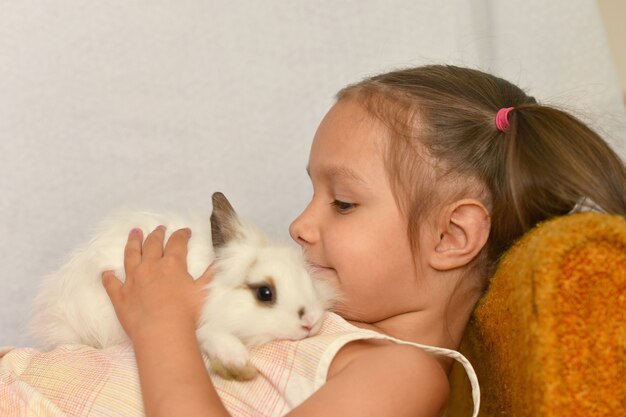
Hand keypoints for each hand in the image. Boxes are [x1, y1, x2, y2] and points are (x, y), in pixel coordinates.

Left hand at [102, 226, 212, 341]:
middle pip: (152, 244)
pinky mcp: (120, 295)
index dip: (181, 235)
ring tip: (134, 233)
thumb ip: (210, 275)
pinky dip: (108, 276)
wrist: (161, 332)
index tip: (185, 231)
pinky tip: (106, 271)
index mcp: (172, 264)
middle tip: (159, 228)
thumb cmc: (186, 313)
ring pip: (130, 255)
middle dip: (157, 234)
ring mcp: (133, 279)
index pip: (177, 242)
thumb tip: (218, 262)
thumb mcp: (204, 291)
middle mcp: (150, 266)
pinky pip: (111, 282)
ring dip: (133, 242)